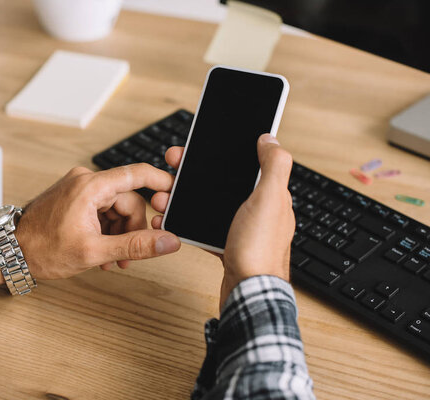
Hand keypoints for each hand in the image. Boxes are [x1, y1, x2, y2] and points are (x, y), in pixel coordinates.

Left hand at [0, 163, 181, 283]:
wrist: (9, 253)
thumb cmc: (42, 250)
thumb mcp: (94, 252)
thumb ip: (135, 246)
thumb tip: (167, 242)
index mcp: (90, 186)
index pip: (137, 174)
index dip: (161, 182)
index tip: (175, 193)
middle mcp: (84, 180)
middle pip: (128, 199)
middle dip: (132, 229)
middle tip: (127, 256)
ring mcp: (77, 188)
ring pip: (115, 207)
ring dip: (118, 233)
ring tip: (110, 259)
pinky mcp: (73, 197)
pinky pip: (101, 209)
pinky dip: (106, 229)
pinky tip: (101, 251)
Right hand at [150, 134, 294, 309]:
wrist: (247, 292)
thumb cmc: (259, 249)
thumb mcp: (269, 199)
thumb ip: (273, 166)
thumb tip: (270, 140)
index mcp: (268, 194)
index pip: (242, 163)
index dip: (218, 153)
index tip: (195, 149)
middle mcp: (256, 209)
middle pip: (220, 182)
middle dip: (192, 176)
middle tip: (170, 172)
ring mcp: (240, 227)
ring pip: (207, 203)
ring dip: (182, 198)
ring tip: (162, 199)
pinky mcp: (227, 243)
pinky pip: (201, 225)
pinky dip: (185, 221)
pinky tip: (171, 219)